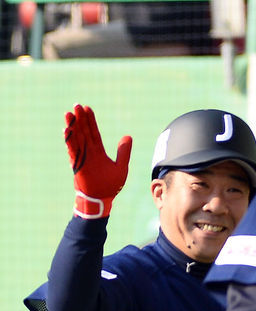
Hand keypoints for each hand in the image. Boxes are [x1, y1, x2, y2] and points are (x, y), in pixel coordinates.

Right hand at [64, 104, 131, 218]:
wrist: (101, 199)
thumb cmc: (111, 186)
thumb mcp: (121, 167)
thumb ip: (123, 152)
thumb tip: (128, 136)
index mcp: (98, 152)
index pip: (94, 132)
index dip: (90, 121)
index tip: (87, 108)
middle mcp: (89, 152)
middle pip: (83, 132)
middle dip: (80, 119)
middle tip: (76, 105)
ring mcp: (82, 158)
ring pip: (76, 139)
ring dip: (73, 126)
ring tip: (68, 114)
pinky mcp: (78, 165)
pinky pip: (73, 151)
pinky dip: (70, 141)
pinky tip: (66, 130)